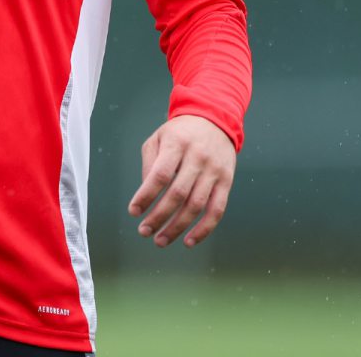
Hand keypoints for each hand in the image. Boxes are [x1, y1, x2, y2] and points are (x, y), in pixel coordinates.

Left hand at [128, 114, 235, 248]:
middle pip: (178, 194)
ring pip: (196, 205)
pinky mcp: (227, 181)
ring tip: (160, 240)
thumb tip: (146, 196)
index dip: (146, 196)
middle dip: (159, 216)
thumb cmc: (179, 133)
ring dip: (178, 227)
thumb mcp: (159, 138)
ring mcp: (214, 170)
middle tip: (144, 232)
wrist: (215, 120)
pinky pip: (217, 210)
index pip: (160, 175)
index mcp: (177, 144)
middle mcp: (198, 157)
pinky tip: (189, 241)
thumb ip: (150, 164)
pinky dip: (204, 229)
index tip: (133, 212)